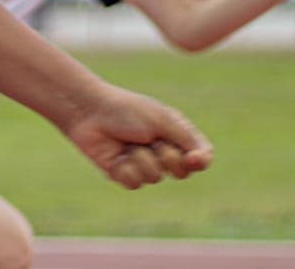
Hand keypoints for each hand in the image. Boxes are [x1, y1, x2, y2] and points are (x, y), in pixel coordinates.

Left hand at [62, 86, 212, 190]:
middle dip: (166, 156)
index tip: (193, 158)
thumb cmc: (126, 110)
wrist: (90, 112)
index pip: (201, 155)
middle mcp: (162, 150)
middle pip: (181, 171)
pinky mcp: (124, 174)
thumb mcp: (162, 120)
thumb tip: (204, 161)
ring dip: (141, 158)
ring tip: (128, 142)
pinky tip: (116, 155)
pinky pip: (135, 183)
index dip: (200, 161)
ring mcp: (144, 164)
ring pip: (155, 177)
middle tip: (149, 138)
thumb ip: (186, 139)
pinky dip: (126, 168)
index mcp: (175, 133)